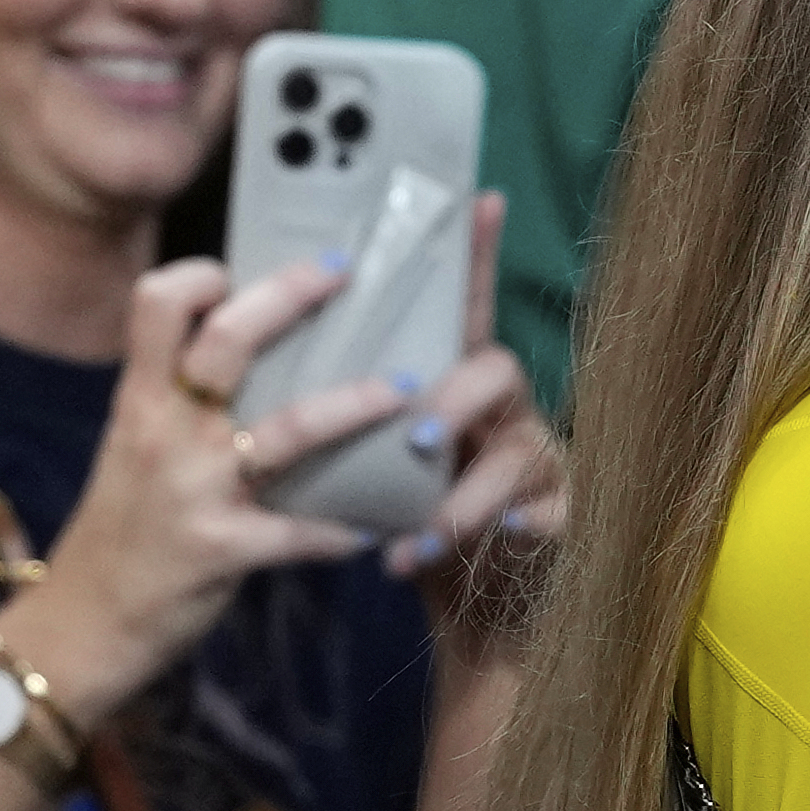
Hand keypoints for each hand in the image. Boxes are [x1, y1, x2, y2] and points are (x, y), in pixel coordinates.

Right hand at [0, 255, 405, 726]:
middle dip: (289, 296)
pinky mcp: (221, 549)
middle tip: (344, 273)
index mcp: (140, 403)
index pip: (154, 308)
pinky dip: (342, 528)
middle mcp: (165, 434)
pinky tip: (375, 526)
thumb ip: (178, 405)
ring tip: (404, 392)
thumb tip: (251, 352)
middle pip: (226, 341)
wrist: (77, 629)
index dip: (198, 276)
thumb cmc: (119, 533)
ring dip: (354, 406)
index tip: (246, 267)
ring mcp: (193, 491)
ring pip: (287, 428)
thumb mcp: (134, 453)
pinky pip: (300, 531)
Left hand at [380, 193, 564, 650]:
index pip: (456, 311)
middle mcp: (500, 412)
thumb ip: (340, 408)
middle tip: (416, 432)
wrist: (470, 611)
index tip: (480, 199)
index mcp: (447, 384)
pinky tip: (456, 554)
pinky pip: (536, 516)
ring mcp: (534, 461)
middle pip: (494, 368)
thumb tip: (254, 352)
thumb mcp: (370, 459)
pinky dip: (490, 538)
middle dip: (455, 396)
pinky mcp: (555, 517)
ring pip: (516, 449)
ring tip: (422, 530)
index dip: (472, 256)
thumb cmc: (409, 521)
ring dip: (465, 489)